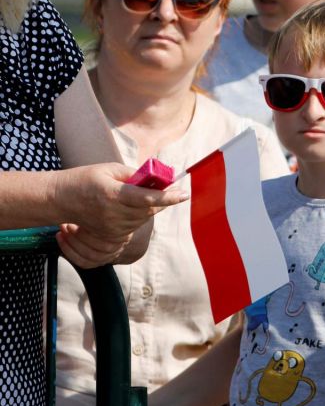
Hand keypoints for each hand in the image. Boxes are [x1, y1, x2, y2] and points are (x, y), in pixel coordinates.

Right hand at [52, 163, 187, 266]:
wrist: (60, 200)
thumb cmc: (84, 180)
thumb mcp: (108, 169)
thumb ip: (133, 175)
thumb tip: (156, 179)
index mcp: (112, 195)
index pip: (146, 198)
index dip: (168, 197)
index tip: (184, 194)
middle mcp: (113, 214)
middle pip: (150, 209)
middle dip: (163, 199)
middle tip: (169, 188)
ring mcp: (112, 228)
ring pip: (144, 218)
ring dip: (151, 207)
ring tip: (139, 195)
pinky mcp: (111, 236)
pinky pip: (135, 226)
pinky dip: (140, 215)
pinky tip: (131, 207)